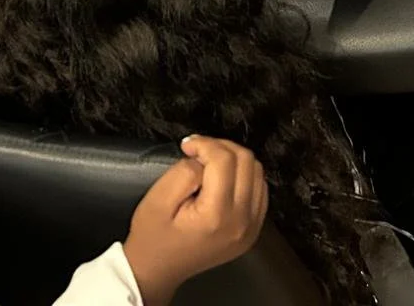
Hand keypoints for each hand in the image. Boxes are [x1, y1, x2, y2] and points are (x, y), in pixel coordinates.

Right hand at [122, 136, 267, 305]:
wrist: (158, 269)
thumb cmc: (154, 238)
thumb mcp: (157, 200)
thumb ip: (184, 173)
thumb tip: (203, 159)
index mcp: (217, 215)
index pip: (225, 160)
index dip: (204, 144)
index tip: (187, 146)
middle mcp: (241, 222)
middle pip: (246, 161)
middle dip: (220, 147)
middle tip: (198, 151)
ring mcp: (251, 228)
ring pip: (257, 172)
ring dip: (233, 159)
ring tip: (208, 162)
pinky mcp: (253, 230)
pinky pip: (259, 189)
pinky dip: (243, 175)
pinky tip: (222, 178)